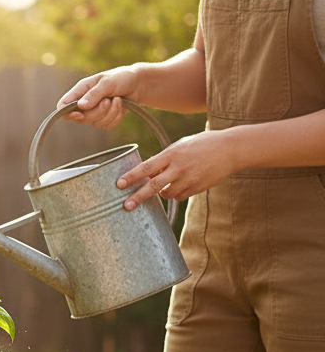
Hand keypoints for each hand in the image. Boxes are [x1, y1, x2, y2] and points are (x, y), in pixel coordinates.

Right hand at [57, 67, 139, 128]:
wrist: (139, 84)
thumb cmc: (122, 78)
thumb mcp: (108, 82)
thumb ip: (94, 94)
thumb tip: (80, 106)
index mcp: (81, 90)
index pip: (63, 106)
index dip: (67, 113)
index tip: (80, 114)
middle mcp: (85, 102)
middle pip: (80, 119)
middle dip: (97, 112)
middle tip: (108, 101)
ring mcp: (95, 112)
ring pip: (95, 124)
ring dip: (110, 113)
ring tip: (117, 100)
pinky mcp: (105, 119)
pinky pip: (107, 126)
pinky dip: (116, 117)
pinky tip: (122, 106)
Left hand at [116, 131, 236, 209]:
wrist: (231, 149)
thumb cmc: (203, 144)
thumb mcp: (181, 145)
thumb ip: (164, 159)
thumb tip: (147, 173)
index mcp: (172, 153)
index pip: (147, 167)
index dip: (132, 176)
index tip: (119, 184)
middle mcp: (179, 167)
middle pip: (154, 186)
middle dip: (138, 197)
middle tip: (126, 206)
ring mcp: (189, 179)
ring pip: (166, 194)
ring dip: (162, 192)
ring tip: (172, 180)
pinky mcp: (197, 188)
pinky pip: (179, 196)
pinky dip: (177, 193)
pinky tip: (184, 182)